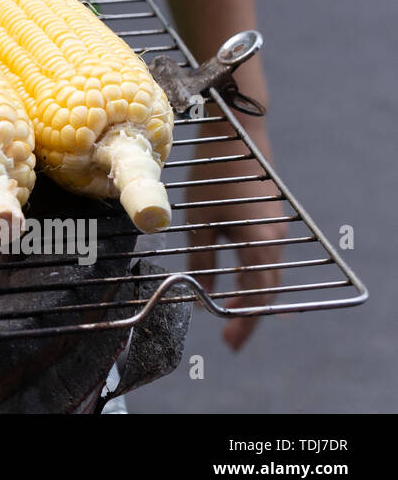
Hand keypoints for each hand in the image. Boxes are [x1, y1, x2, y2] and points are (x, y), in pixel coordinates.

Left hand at [185, 120, 284, 350]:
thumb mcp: (202, 220)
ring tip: (232, 317)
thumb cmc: (215, 176)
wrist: (237, 138)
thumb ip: (203, 259)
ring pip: (269, 274)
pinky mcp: (271, 222)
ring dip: (253, 296)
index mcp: (263, 240)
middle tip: (230, 338)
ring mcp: (278, 230)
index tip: (231, 342)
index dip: (246, 321)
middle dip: (249, 314)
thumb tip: (202, 294)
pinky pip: (267, 258)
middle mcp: (277, 239)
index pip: (260, 294)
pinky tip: (241, 286)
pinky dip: (256, 277)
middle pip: (268, 289)